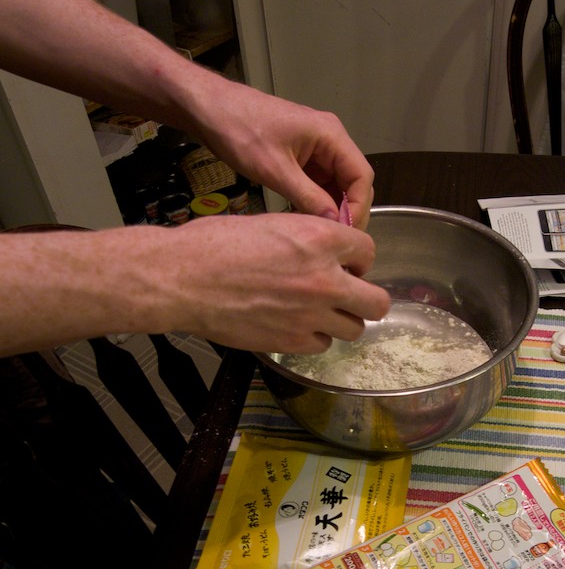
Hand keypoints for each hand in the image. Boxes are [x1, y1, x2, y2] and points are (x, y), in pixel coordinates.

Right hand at [158, 212, 389, 351]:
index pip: (368, 252)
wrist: (183, 278)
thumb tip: (327, 252)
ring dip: (340, 321)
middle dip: (365, 298)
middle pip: (376, 302)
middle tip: (347, 296)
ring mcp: (310, 315)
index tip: (346, 264)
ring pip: (354, 329)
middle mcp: (324, 279)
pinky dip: (313, 337)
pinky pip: (322, 345)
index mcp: (320, 239)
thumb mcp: (271, 224)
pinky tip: (294, 325)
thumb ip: (308, 239)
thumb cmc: (216, 244)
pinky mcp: (292, 342)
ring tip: (317, 312)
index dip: (358, 259)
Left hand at [187, 82, 374, 228]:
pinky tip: (305, 219)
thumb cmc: (240, 131)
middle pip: (353, 181)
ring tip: (319, 233)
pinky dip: (316, 201)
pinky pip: (319, 182)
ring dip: (331, 208)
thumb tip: (333, 224)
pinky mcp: (303, 155)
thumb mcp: (275, 170)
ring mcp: (317, 147)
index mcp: (331, 134)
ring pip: (337, 184)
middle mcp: (330, 139)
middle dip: (347, 211)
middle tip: (335, 240)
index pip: (361, 176)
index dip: (358, 207)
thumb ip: (308, 197)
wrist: (210, 109)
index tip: (346, 233)